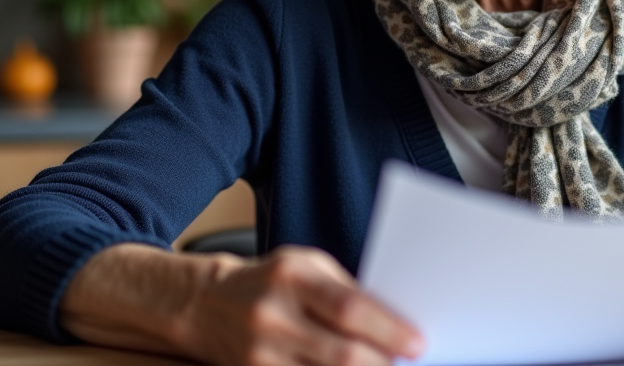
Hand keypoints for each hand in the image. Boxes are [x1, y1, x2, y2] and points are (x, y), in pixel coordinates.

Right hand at [61, 243, 422, 365]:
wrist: (205, 303)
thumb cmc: (269, 279)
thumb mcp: (306, 266)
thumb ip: (345, 291)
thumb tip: (393, 324)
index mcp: (292, 275)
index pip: (347, 308)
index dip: (387, 330)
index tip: (417, 343)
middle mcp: (273, 314)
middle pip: (340, 353)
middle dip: (381, 363)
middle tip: (408, 363)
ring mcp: (261, 352)